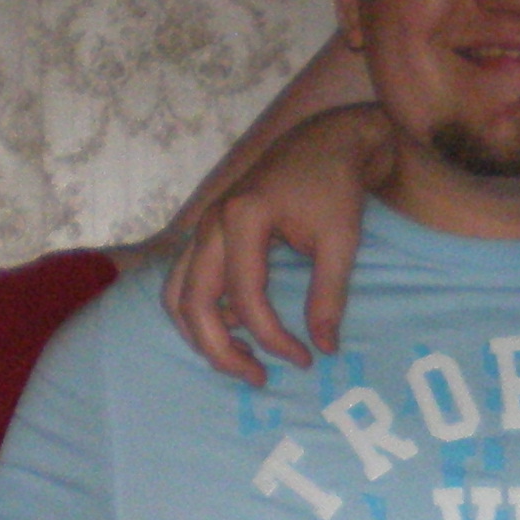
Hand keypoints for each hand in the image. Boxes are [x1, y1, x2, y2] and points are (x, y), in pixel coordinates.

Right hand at [167, 106, 396, 384]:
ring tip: (243, 360)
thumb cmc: (335, 187)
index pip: (246, 299)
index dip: (274, 338)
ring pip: (177, 295)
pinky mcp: (206, 233)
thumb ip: (329, 296)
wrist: (325, 141)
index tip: (307, 359)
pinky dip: (200, 314)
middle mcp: (211, 222)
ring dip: (201, 336)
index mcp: (243, 217)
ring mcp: (203, 227)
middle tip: (259, 378)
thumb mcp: (342, 241)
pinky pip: (186, 282)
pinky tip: (237, 330)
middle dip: (221, 351)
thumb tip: (325, 348)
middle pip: (192, 303)